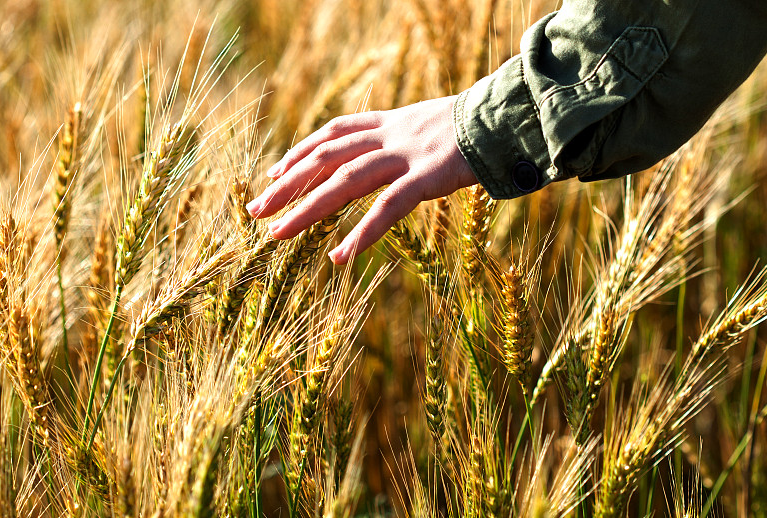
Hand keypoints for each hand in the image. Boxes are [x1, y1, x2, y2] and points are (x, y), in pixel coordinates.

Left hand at [245, 95, 477, 263]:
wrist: (511, 117)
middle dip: (287, 184)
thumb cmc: (476, 129)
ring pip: (345, 181)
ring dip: (307, 210)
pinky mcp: (429, 176)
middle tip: (255, 210)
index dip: (301, 152)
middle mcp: (390, 135)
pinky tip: (340, 256)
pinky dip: (363, 233)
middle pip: (326, 158)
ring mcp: (407, 155)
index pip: (333, 133)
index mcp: (390, 122)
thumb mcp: (431, 125)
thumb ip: (406, 138)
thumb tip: (389, 154)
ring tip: (278, 235)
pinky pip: (389, 207)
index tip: (275, 172)